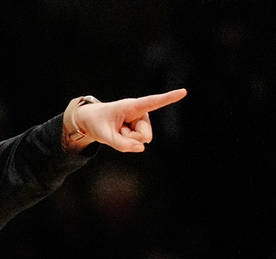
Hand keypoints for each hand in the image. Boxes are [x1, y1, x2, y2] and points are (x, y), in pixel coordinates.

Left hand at [63, 88, 186, 152]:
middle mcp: (140, 112)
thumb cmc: (97, 123)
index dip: (168, 98)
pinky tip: (121, 132)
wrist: (91, 120)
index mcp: (132, 106)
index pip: (153, 102)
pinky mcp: (140, 127)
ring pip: (142, 140)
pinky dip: (128, 141)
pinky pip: (138, 142)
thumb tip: (142, 149)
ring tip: (118, 130)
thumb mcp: (104, 135)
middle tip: (117, 131)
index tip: (184, 91)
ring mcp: (141, 120)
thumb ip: (122, 144)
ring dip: (128, 139)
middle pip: (144, 135)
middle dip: (131, 139)